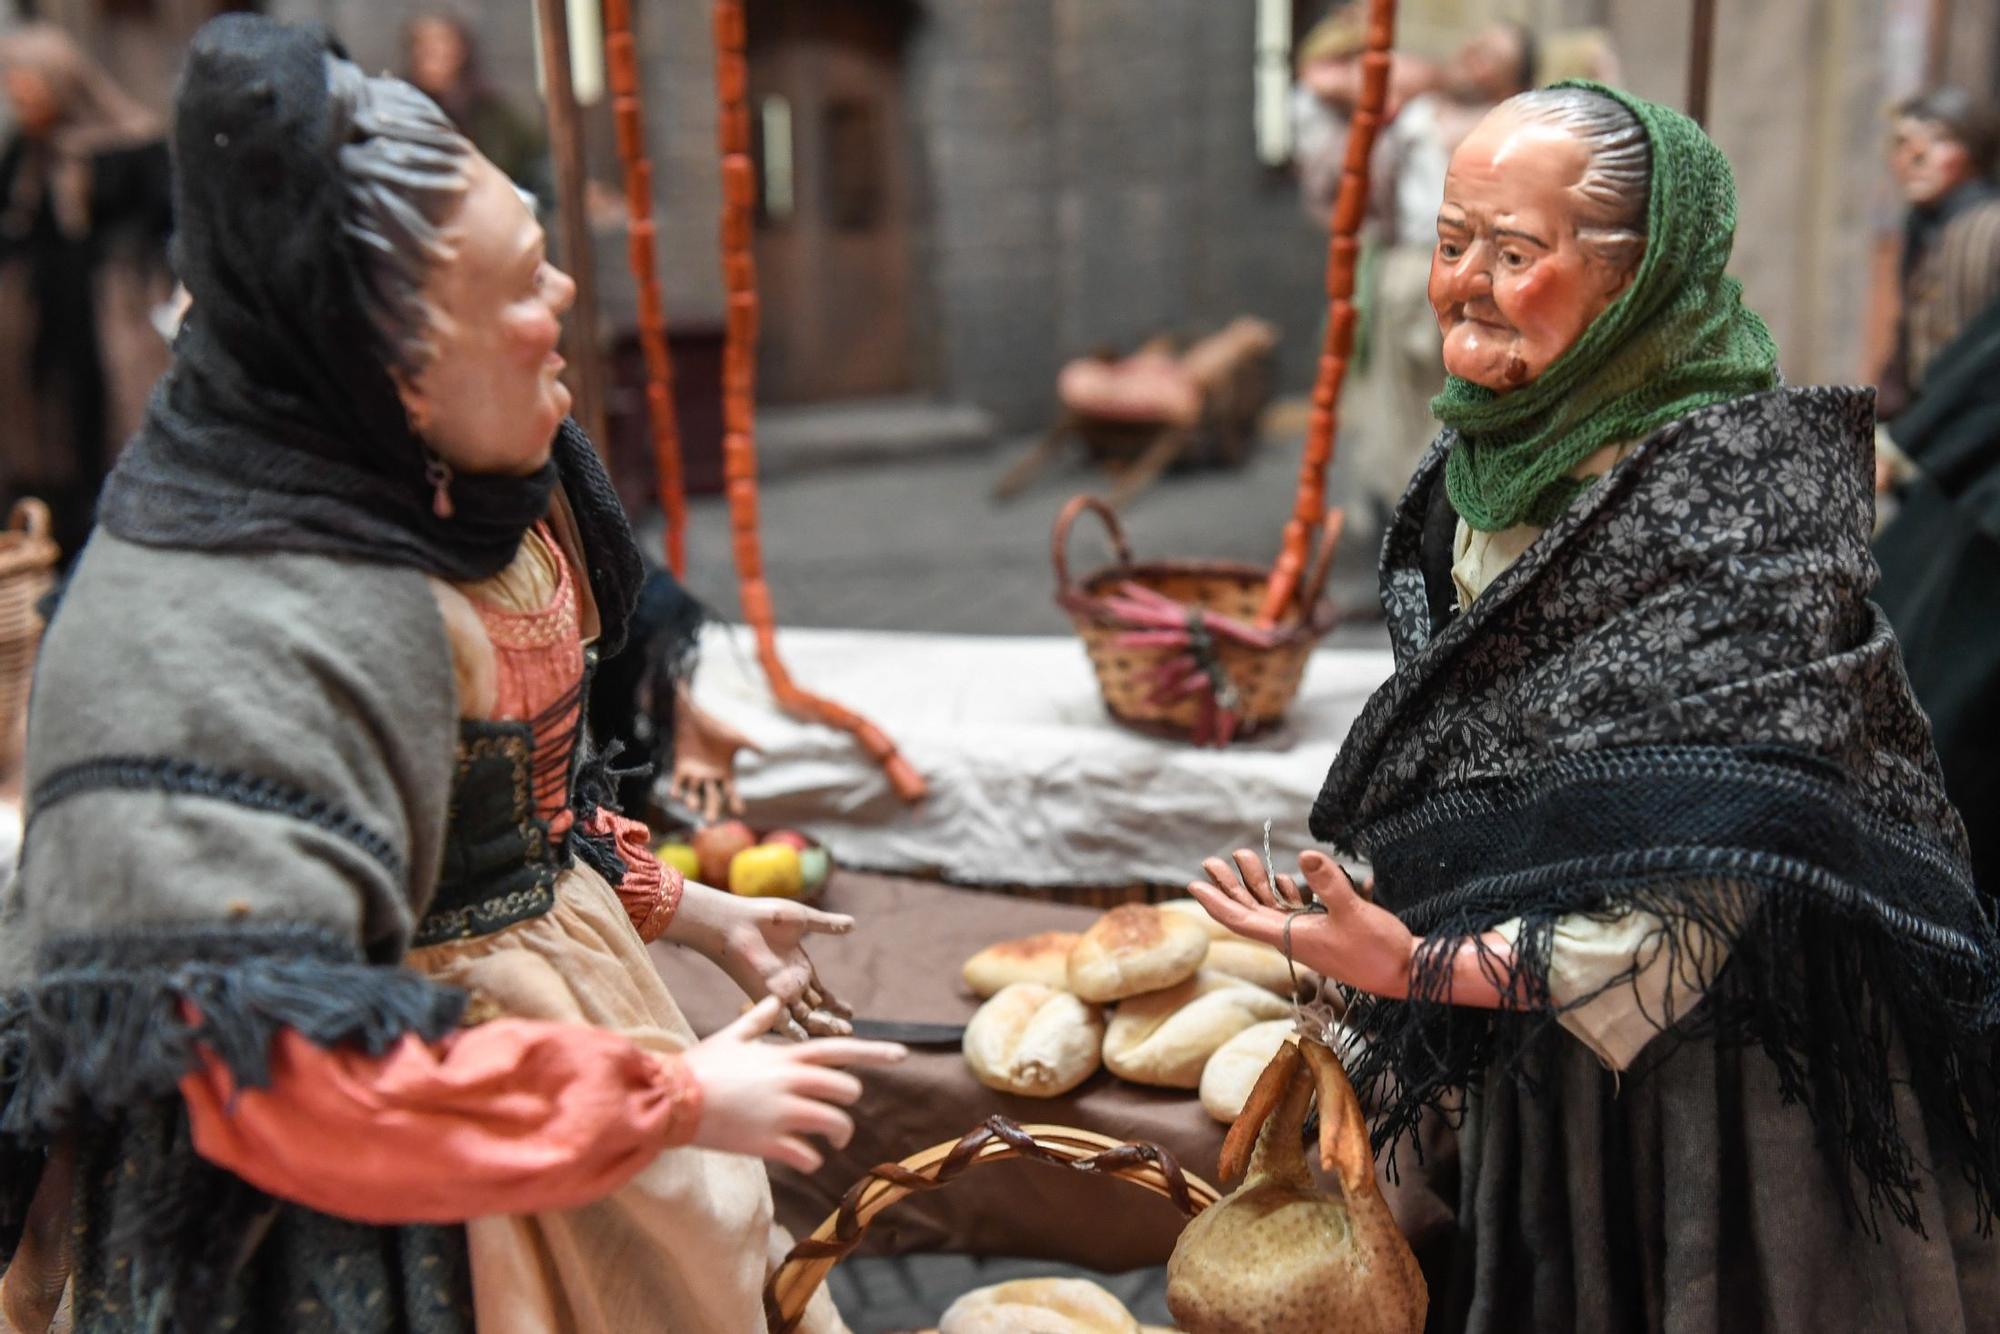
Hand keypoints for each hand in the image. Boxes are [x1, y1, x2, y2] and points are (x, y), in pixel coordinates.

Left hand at [664, 883, 856, 1037]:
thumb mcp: (804, 920)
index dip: (834, 1004)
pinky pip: (781, 1020)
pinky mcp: (766, 996)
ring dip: (822, 1026)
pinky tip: (807, 1041)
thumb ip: (827, 925)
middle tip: (849, 1030)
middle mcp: (791, 983)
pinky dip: (794, 1031)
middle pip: (814, 1009)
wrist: (737, 921)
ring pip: (804, 1016)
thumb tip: (853, 924)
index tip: (850, 1012)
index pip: (820, 992)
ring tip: (842, 1033)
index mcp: (799, 967)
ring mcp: (780, 991)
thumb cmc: (765, 917)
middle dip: (831, 1021)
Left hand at [669, 683, 758, 823]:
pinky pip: (678, 782)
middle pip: (712, 798)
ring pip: (694, 793)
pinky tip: (675, 795)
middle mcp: (710, 777)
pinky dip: (676, 789)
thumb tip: (767, 753)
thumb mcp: (737, 737)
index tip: (738, 812)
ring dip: (692, 801)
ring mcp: (695, 774)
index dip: (734, 802)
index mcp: (725, 772)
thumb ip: (751, 745)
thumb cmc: (718, 726)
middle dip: (711, 809)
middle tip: (710, 821)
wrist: (696, 716)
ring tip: (693, 806)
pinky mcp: (681, 767)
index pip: (731, 793)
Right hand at [681, 997, 906, 1172]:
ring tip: (830, 1142)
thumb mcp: (732, 1036)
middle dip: (849, 1102)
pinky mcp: (769, 1143)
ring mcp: (782, 1113)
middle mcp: (791, 1083)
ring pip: (835, 1124)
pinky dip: (812, 1159)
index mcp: (786, 1057)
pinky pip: (809, 1155)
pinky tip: (804, 1158)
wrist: (671, 1099)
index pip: (840, 1050)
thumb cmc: (702, 1066)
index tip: (902, 1054)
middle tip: (840, 1114)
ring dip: (839, 1135)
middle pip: (847, 1090)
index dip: (873, 1051)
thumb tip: (777, 996)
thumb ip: (758, 1018)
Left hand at [1189, 848, 1417, 999]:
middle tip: (1210, 861)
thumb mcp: (1353, 912)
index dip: (1216, 902)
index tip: (1194, 884)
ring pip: (1270, 908)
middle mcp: (1292, 937)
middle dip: (1228, 886)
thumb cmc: (1378, 949)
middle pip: (1249, 910)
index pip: (1240, 919)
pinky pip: (1293, 912)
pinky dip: (1284, 894)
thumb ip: (1329, 883)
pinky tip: (1284, 878)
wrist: (1406, 973)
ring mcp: (1307, 935)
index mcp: (1289, 937)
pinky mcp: (1324, 932)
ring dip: (1255, 884)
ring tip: (1244, 856)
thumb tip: (1306, 855)